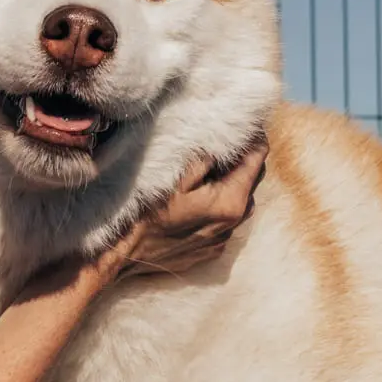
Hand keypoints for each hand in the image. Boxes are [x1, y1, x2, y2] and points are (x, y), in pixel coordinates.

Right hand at [114, 139, 268, 279]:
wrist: (124, 255)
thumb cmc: (145, 214)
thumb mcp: (173, 177)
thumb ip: (204, 159)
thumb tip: (222, 144)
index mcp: (229, 201)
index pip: (257, 160)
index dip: (254, 138)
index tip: (246, 125)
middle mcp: (234, 222)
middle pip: (254, 180)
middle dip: (245, 159)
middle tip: (229, 142)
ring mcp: (223, 238)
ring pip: (243, 201)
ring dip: (234, 183)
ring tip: (214, 170)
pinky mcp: (212, 249)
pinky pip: (227, 220)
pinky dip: (221, 205)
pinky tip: (201, 199)